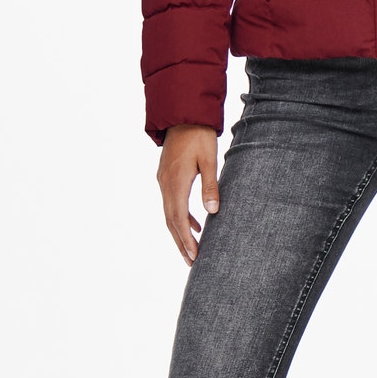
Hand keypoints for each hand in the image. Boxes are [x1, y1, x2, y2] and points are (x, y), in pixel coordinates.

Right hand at [156, 125, 220, 264]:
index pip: (179, 218)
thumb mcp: (210, 160)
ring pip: (169, 213)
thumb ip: (211, 186)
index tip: (194, 257)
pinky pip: (171, 202)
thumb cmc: (199, 135)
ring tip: (192, 250)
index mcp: (176, 182)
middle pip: (171, 221)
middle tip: (191, 263)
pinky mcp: (166, 176)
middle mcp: (165, 184)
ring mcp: (163, 180)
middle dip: (181, 243)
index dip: (186, 239)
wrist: (183, 114)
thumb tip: (212, 212)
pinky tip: (196, 224)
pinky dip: (181, 217)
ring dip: (180, 232)